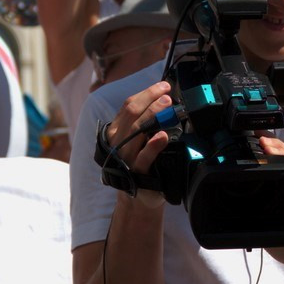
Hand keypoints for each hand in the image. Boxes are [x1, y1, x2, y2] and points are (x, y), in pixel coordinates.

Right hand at [104, 81, 172, 207]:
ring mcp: (125, 158)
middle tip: (167, 93)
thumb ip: (145, 122)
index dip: (146, 94)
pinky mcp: (136, 173)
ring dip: (153, 115)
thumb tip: (163, 98)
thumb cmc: (141, 163)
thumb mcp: (139, 140)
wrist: (140, 197)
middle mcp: (117, 142)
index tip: (163, 86)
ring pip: (136, 131)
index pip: (129, 106)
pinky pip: (143, 157)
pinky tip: (162, 135)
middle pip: (132, 114)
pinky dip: (152, 145)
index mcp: (116, 131)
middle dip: (150, 100)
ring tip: (168, 105)